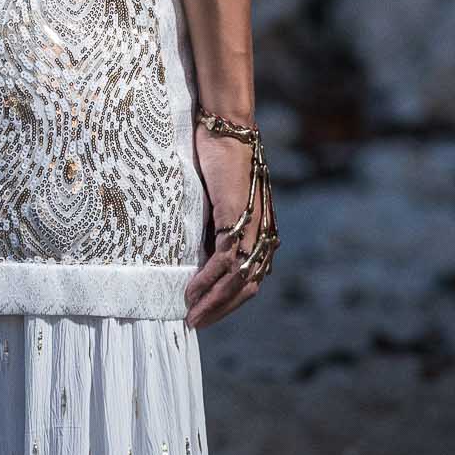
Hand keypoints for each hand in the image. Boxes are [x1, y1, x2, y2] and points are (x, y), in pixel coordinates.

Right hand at [183, 115, 276, 331]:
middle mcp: (264, 235)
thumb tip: (200, 258)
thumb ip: (217, 230)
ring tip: (190, 314)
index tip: (205, 315)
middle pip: (247, 288)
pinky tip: (191, 290)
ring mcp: (254, 228)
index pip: (251, 281)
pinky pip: (224, 259)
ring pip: (237, 280)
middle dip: (220, 310)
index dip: (229, 303)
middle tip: (195, 323)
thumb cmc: (221, 163)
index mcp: (263, 234)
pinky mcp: (239, 218)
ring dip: (213, 302)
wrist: (228, 131)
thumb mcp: (219, 204)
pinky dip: (208, 279)